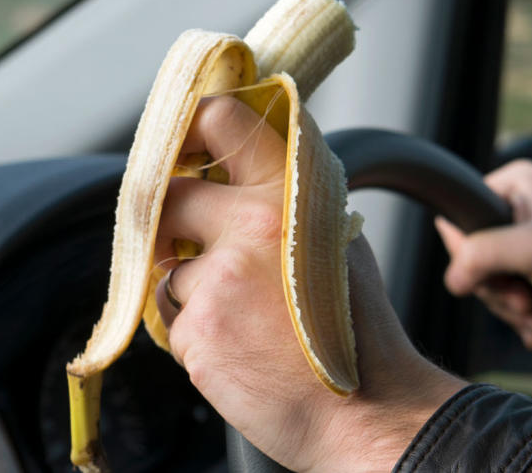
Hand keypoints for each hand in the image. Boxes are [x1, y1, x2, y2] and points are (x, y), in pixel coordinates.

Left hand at [154, 96, 465, 471]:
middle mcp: (251, 224)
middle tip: (191, 245)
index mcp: (290, 192)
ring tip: (244, 319)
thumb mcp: (337, 241)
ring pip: (167, 265)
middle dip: (173, 224)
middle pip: (169, 195)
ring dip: (190, 288)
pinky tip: (238, 346)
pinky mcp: (197, 327)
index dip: (191, 127)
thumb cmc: (355, 330)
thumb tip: (243, 176)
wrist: (364, 411)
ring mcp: (219, 277)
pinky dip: (195, 330)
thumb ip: (288, 201)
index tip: (185, 145)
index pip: (223, 119)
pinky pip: (172, 315)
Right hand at [434, 160, 531, 348]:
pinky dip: (524, 318)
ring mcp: (527, 241)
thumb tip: (453, 279)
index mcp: (515, 183)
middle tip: (528, 300)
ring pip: (491, 285)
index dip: (472, 258)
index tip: (505, 277)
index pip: (459, 221)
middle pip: (473, 260)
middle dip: (500, 292)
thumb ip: (484, 254)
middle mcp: (518, 207)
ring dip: (514, 310)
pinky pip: (510, 299)